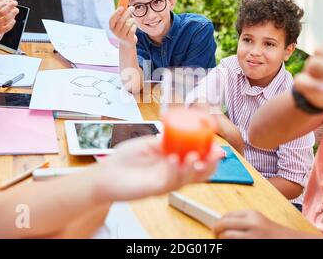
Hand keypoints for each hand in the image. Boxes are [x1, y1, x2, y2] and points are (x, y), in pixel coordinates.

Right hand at [0, 0, 17, 47]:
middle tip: (15, 3)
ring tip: (16, 10)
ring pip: (6, 19)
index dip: (3, 3)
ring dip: (13, 14)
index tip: (8, 0)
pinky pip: (7, 27)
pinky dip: (11, 24)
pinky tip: (14, 20)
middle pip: (2, 12)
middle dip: (10, 6)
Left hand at [99, 136, 221, 200]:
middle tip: (215, 155)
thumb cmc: (124, 160)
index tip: (217, 147)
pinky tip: (173, 160)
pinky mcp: (154, 189)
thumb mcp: (147, 144)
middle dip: (210, 166)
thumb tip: (179, 132)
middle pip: (199, 174)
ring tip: (193, 156)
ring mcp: (165, 183)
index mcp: (173, 163)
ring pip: (187, 179)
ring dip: (193, 168)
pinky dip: (174, 170)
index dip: (209, 156)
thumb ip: (162, 141)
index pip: (197, 161)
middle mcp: (172, 175)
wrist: (105, 175)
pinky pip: (169, 181)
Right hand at [109, 6, 137, 47]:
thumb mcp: (121, 24)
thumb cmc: (124, 30)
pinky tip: (134, 26)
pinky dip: (135, 25)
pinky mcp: (128, 39)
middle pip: (121, 21)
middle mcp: (115, 32)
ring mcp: (122, 36)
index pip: (112, 19)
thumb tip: (125, 6)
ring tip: (133, 20)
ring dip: (132, 20)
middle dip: (127, 13)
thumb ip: (121, 16)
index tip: (122, 7)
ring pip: (128, 24)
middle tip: (132, 8)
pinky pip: (133, 29)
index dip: (116, 13)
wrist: (127, 44)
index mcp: (111, 27)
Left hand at [214, 210, 293, 238]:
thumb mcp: (259, 221)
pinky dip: (231, 244)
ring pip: (227, 236)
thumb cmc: (273, 233)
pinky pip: (234, 243)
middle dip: (216, 230)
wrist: (291, 241)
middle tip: (215, 234)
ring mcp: (253, 236)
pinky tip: (232, 244)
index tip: (215, 226)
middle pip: (224, 225)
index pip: (227, 215)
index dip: (218, 222)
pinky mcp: (252, 244)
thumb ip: (243, 220)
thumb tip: (222, 223)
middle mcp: (252, 223)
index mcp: (252, 214)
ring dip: (223, 240)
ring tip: (225, 241)